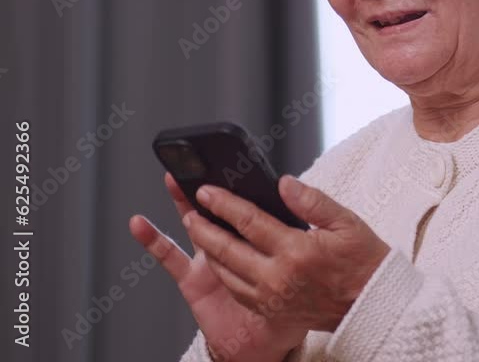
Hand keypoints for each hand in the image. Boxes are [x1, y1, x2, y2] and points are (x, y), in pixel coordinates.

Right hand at [129, 174, 304, 361]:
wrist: (269, 344)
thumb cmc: (294, 304)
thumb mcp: (313, 255)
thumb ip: (309, 215)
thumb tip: (288, 183)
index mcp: (267, 240)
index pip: (253, 206)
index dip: (244, 184)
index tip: (233, 160)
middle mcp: (238, 248)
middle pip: (221, 212)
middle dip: (210, 188)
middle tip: (200, 160)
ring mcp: (213, 263)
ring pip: (196, 226)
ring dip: (183, 203)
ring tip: (172, 176)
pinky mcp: (193, 281)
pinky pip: (171, 259)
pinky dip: (154, 241)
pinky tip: (139, 223)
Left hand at [183, 175, 390, 334]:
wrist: (371, 304)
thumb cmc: (363, 262)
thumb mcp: (346, 222)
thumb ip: (311, 201)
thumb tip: (284, 183)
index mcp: (297, 251)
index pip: (248, 221)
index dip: (224, 203)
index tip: (207, 191)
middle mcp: (278, 276)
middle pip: (227, 248)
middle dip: (204, 227)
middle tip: (191, 210)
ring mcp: (272, 297)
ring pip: (226, 272)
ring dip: (208, 250)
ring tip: (198, 231)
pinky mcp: (272, 310)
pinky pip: (237, 291)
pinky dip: (223, 273)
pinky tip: (220, 260)